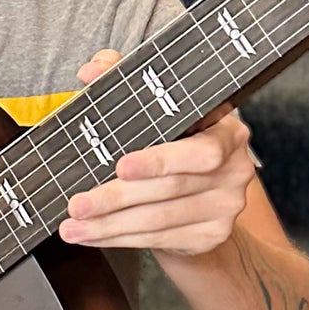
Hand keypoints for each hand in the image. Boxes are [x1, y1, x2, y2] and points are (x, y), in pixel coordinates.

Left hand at [58, 48, 254, 256]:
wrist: (203, 197)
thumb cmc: (175, 145)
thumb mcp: (157, 113)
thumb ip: (127, 84)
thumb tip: (93, 69)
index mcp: (226, 131)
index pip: (200, 150)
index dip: (160, 160)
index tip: (120, 166)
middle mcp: (234, 170)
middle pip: (170, 188)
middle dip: (116, 198)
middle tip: (78, 204)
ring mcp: (225, 207)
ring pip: (160, 219)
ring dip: (110, 224)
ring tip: (73, 225)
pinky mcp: (211, 236)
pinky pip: (160, 240)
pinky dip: (120, 238)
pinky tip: (93, 235)